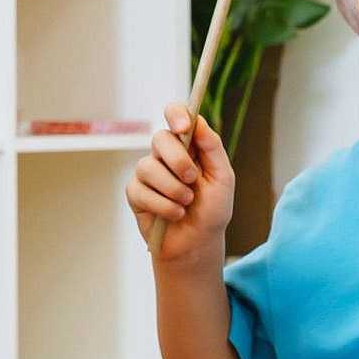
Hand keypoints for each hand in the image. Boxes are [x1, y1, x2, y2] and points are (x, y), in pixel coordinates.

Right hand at [129, 102, 235, 262]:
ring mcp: (148, 173)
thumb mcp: (222, 177)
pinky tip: (175, 214)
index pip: (175, 115)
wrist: (198, 243)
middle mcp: (165, 155)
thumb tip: (198, 121)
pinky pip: (141, 191)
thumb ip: (212, 147)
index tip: (183, 127)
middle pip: (160, 139)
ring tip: (186, 203)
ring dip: (173, 189)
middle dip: (178, 160)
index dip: (176, 115)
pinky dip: (163, 205)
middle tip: (192, 179)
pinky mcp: (136, 193)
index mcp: (188, 145)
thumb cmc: (212, 209)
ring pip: (148, 167)